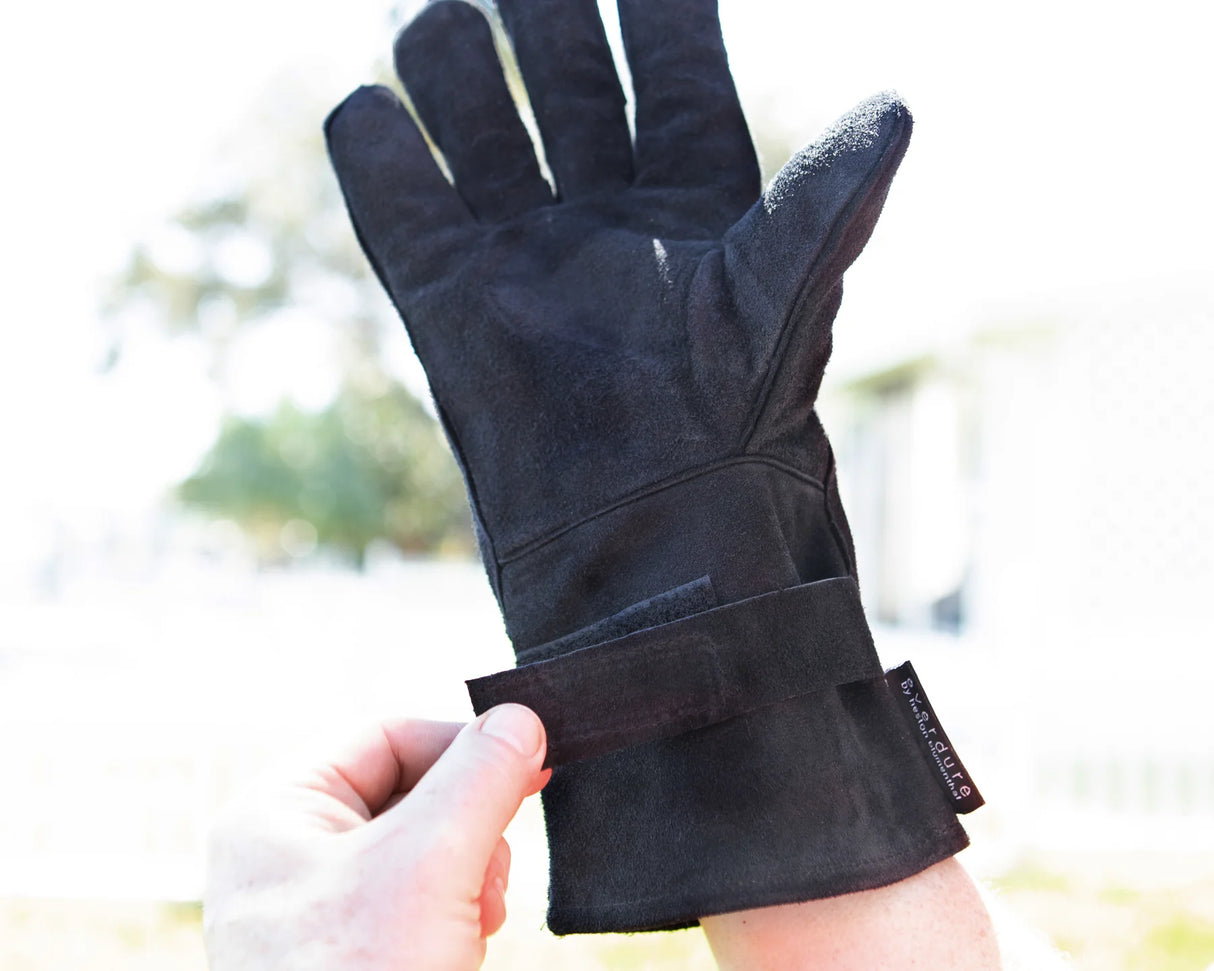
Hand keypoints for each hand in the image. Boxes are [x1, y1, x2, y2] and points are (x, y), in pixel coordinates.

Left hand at [203, 705, 549, 970]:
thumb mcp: (431, 864)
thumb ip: (480, 778)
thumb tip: (521, 720)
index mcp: (278, 811)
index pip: (389, 733)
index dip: (463, 746)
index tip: (529, 770)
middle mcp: (290, 849)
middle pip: (410, 786)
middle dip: (467, 824)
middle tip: (488, 871)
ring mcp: (318, 903)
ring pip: (423, 841)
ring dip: (468, 870)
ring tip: (473, 919)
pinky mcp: (349, 947)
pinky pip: (419, 893)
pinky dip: (454, 908)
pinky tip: (461, 944)